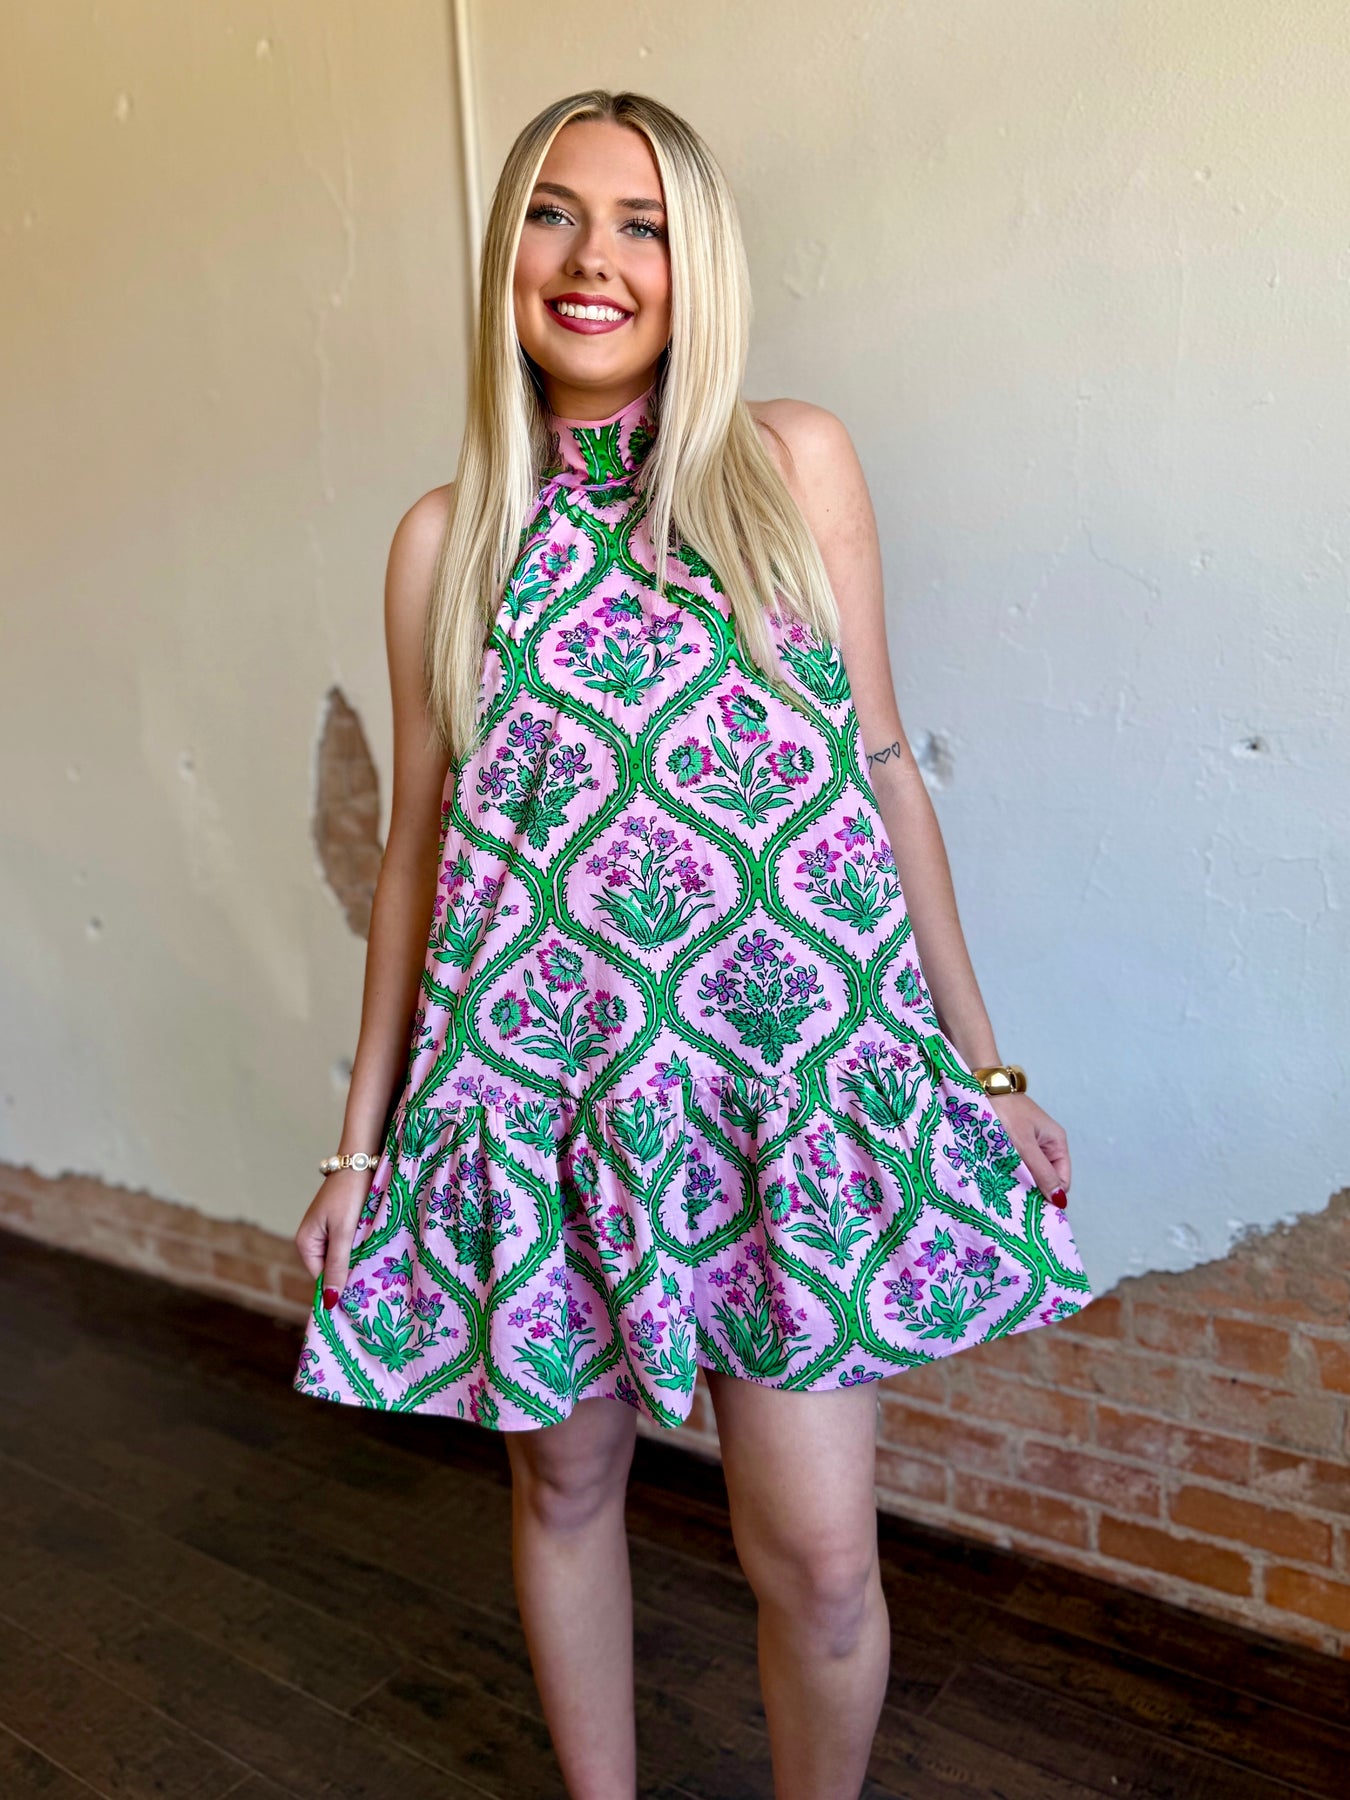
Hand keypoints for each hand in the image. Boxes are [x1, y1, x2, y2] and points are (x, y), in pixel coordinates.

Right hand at [294, 1169, 375, 1310]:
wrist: (360, 1160)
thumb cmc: (349, 1194)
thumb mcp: (344, 1232)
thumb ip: (337, 1265)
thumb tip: (329, 1300)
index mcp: (305, 1242)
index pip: (321, 1278)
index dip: (339, 1285)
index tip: (361, 1291)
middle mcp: (312, 1238)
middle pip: (331, 1268)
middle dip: (349, 1270)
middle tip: (372, 1273)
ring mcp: (326, 1230)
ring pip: (342, 1256)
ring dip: (357, 1258)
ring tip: (375, 1257)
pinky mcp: (339, 1222)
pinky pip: (348, 1243)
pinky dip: (360, 1245)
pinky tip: (373, 1243)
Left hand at [984, 1092, 1070, 1207]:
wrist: (982, 1085)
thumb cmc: (1005, 1111)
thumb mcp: (1024, 1144)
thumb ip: (1041, 1172)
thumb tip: (1060, 1200)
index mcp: (1057, 1143)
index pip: (1062, 1181)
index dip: (1049, 1195)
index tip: (1031, 1205)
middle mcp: (1046, 1145)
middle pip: (1045, 1178)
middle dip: (1032, 1188)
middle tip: (1014, 1196)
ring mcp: (1030, 1143)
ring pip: (1029, 1172)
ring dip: (1018, 1180)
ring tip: (1003, 1184)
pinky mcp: (1014, 1142)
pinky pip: (1017, 1164)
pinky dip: (1009, 1170)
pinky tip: (997, 1174)